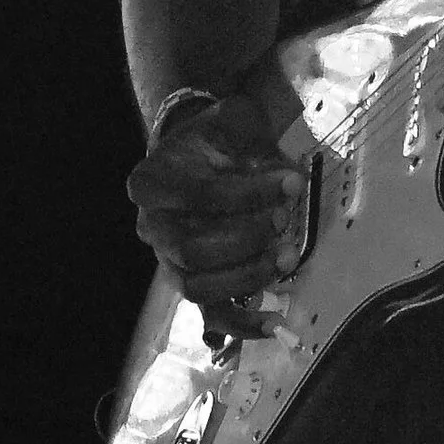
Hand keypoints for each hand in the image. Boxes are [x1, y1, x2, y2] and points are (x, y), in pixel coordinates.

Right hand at [124, 92, 306, 334]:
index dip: (247, 193)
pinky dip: (242, 324)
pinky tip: (275, 322)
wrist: (197, 156)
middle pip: (191, 249)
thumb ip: (252, 134)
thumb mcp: (228, 119)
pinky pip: (210, 314)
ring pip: (197, 287)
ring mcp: (168, 260)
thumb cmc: (213, 138)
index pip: (197, 194)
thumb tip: (286, 173)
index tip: (292, 181)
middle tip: (283, 219)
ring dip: (247, 275)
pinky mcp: (192, 283)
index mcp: (151, 182)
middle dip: (245, 238)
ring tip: (287, 256)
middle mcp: (151, 226)